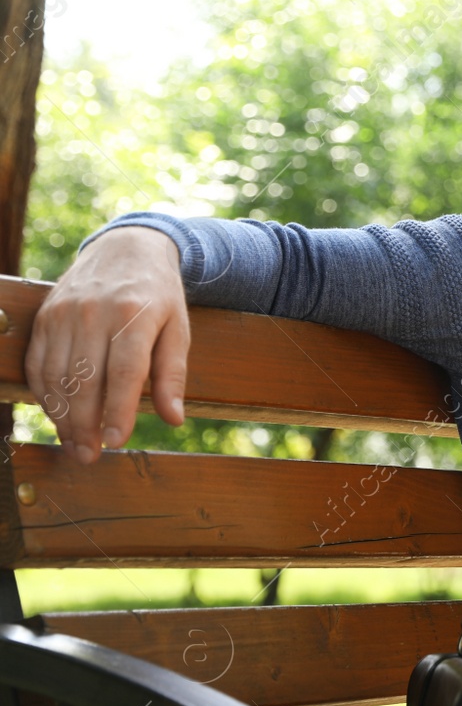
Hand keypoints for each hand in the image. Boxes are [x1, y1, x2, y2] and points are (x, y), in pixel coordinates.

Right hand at [24, 226, 189, 464]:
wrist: (126, 248)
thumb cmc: (159, 296)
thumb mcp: (179, 328)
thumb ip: (173, 373)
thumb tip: (174, 418)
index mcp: (134, 315)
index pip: (124, 371)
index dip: (118, 410)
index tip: (116, 442)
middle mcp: (93, 314)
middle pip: (84, 378)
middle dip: (84, 423)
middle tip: (90, 456)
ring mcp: (64, 314)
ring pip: (56, 375)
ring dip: (62, 416)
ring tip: (75, 445)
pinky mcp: (45, 317)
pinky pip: (38, 363)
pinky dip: (45, 394)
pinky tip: (57, 417)